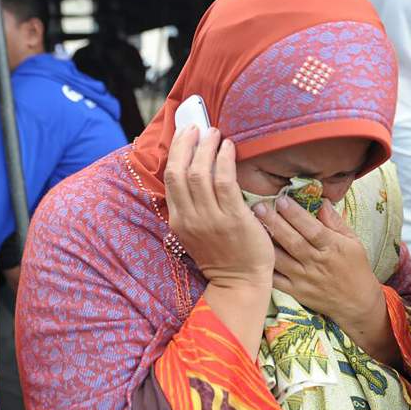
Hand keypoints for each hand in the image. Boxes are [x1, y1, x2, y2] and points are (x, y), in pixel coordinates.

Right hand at [164, 126, 274, 354]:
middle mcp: (190, 218)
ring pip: (200, 173)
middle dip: (187, 144)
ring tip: (215, 134)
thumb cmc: (222, 253)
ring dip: (207, 148)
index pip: (170, 178)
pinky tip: (229, 148)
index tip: (186, 134)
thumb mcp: (196, 231)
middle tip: (199, 127)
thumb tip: (193, 170)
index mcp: (178, 220)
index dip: (177, 151)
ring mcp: (211, 219)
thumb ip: (191, 206)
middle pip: (180, 171)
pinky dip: (224, 160)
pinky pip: (225, 182)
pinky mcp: (233, 219)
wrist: (240, 282)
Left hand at [254, 196, 393, 357]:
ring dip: (266, 243)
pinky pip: (276, 279)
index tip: (282, 199)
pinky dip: (265, 267)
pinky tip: (254, 254)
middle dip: (274, 223)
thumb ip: (336, 222)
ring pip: (281, 259)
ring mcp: (304, 279)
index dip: (296, 215)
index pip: (312, 229)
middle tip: (258, 206)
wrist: (357, 304)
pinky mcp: (295, 292)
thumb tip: (322, 201)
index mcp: (332, 248)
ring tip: (252, 226)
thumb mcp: (353, 242)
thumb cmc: (355, 268)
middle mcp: (317, 263)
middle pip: (293, 241)